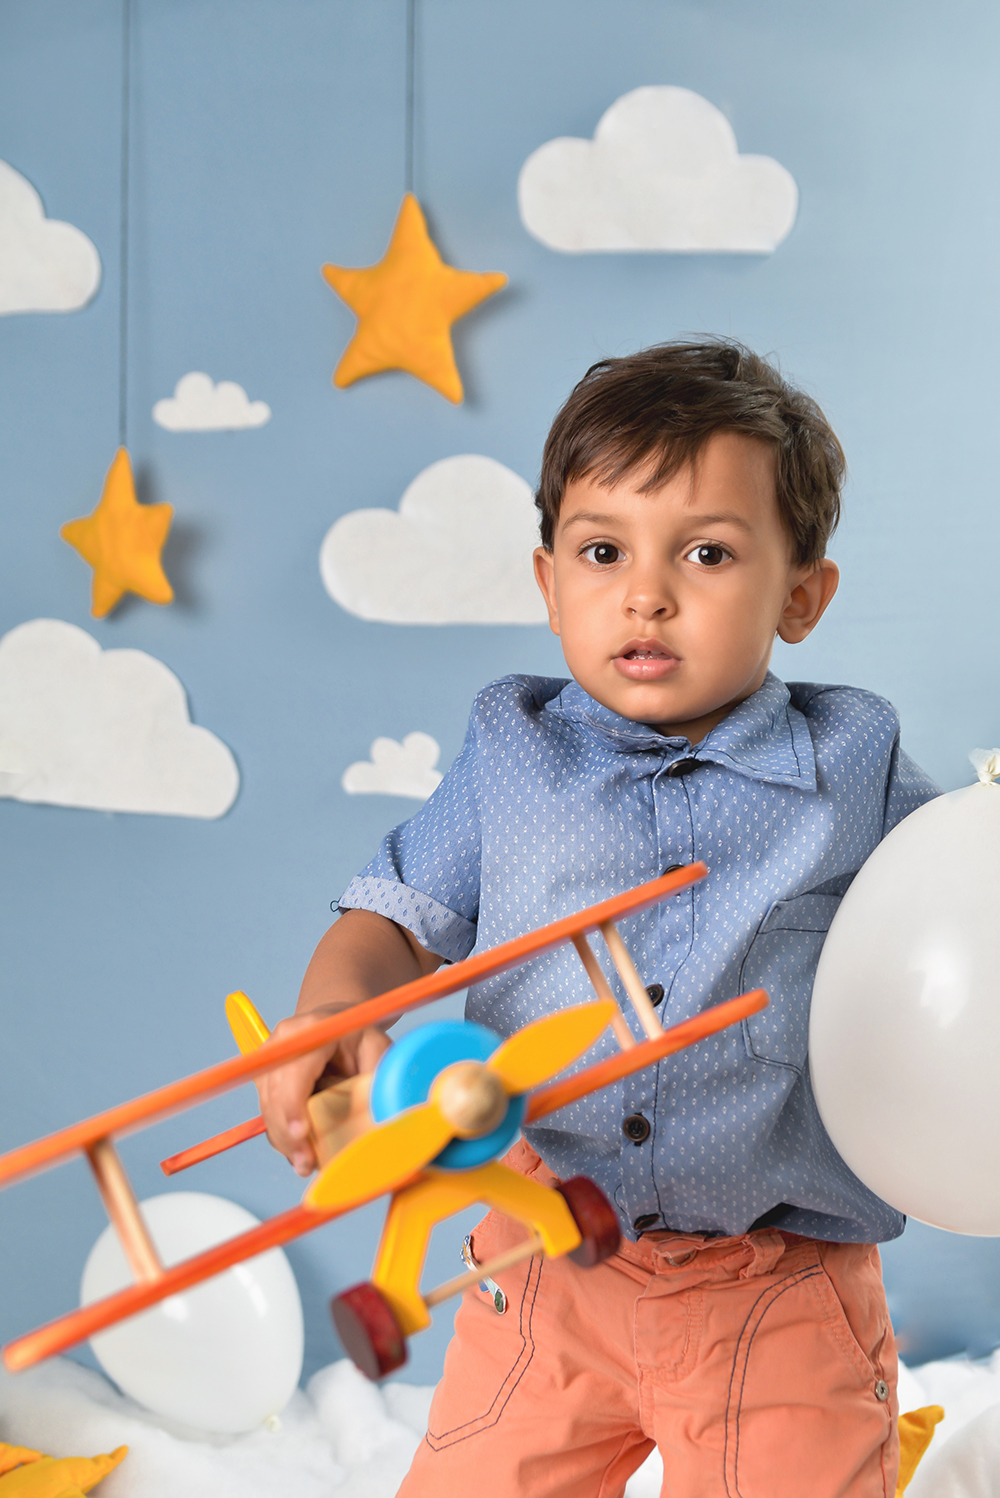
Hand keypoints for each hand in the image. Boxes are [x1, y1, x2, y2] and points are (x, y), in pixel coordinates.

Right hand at [256, 1008, 391, 1176]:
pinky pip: (271, 1113)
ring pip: (269, 1108)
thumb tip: (385, 1114)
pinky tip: (301, 1151)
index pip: (294, 1070)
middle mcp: (283, 1043)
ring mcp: (270, 1061)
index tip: (302, 1134)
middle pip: (275, 1094)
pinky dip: (285, 1135)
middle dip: (289, 1134)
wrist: (337, 1024)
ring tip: (306, 1163)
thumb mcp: (379, 1049)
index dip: (293, 1104)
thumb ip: (381, 1077)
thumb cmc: (360, 1037)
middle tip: (306, 1163)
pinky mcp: (266, 1080)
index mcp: (312, 1029)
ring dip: (285, 1140)